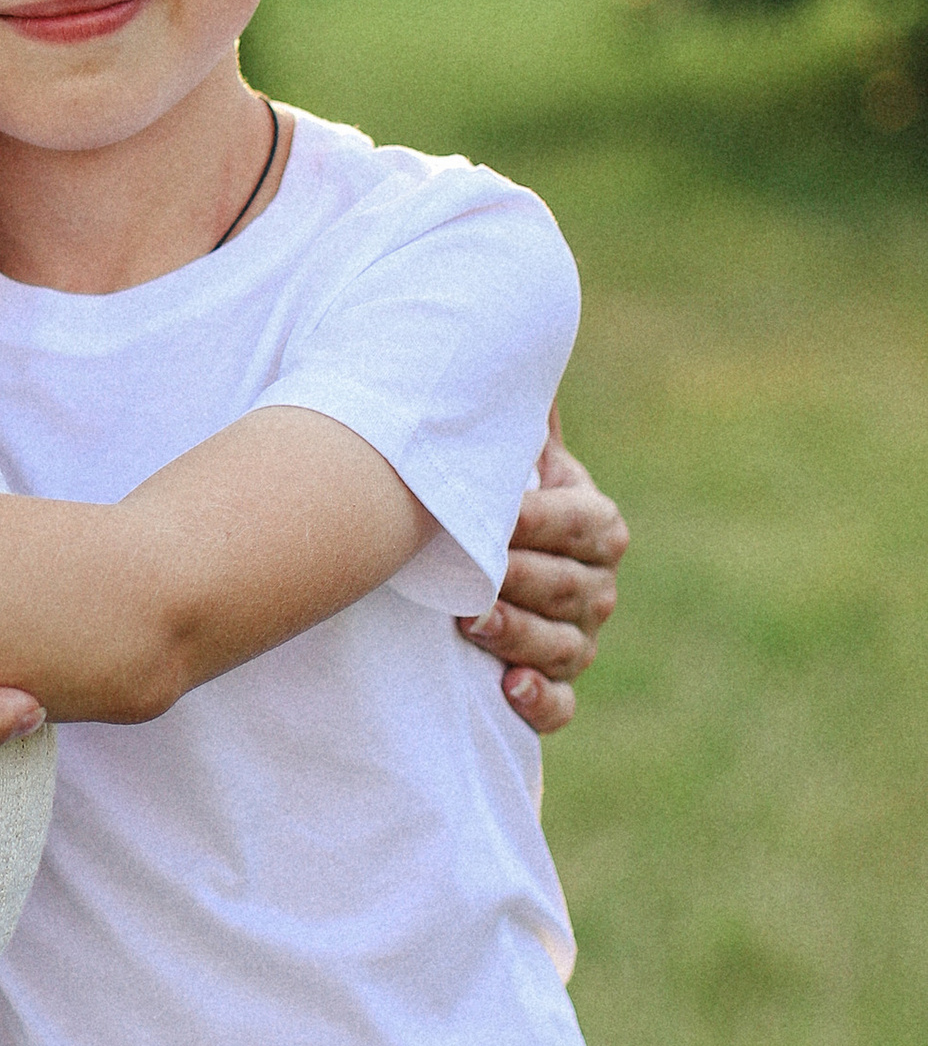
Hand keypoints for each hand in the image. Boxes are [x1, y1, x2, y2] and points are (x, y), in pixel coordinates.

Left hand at [459, 410, 627, 734]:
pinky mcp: (552, 688)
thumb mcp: (498, 456)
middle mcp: (595, 584)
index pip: (588, 524)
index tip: (499, 517)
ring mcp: (577, 639)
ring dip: (520, 636)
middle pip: (576, 588)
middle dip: (522, 582)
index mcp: (592, 522)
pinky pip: (561, 706)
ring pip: (567, 646)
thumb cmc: (477, 496)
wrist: (451, 564)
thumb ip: (512, 417)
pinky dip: (539, 700)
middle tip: (471, 579)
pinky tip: (509, 689)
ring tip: (472, 627)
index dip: (545, 522)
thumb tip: (513, 338)